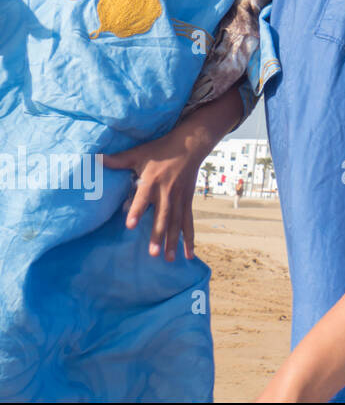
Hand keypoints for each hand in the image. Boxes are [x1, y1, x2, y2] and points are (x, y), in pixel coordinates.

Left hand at [102, 86, 242, 260]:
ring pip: (176, 223)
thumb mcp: (139, 153)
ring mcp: (179, 198)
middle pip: (163, 216)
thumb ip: (119, 160)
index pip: (143, 197)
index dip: (137, 210)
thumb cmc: (160, 150)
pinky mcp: (187, 202)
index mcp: (153, 180)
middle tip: (153, 253)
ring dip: (173, 241)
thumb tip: (96, 159)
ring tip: (168, 259)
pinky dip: (189, 239)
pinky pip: (188, 222)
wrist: (190, 145)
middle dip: (159, 235)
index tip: (130, 225)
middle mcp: (167, 192)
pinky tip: (189, 254)